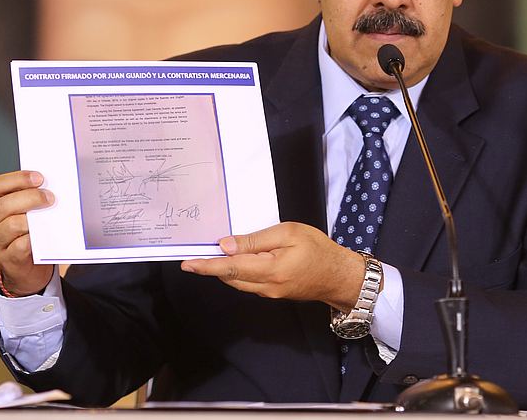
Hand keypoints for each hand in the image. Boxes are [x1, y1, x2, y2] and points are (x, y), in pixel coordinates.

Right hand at [0, 170, 55, 295]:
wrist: (24, 268)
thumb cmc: (24, 232)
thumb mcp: (19, 213)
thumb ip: (27, 198)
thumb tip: (50, 185)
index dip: (17, 179)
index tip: (38, 177)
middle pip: (3, 205)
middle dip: (29, 198)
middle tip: (50, 197)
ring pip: (11, 225)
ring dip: (32, 218)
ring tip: (49, 215)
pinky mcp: (7, 259)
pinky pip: (19, 246)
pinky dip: (33, 238)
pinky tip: (43, 234)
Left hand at [180, 222, 367, 310]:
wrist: (339, 276)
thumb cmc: (318, 249)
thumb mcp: (288, 233)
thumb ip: (256, 240)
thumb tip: (226, 246)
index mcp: (270, 270)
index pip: (230, 268)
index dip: (206, 266)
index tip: (187, 263)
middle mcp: (266, 287)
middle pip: (230, 277)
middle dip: (210, 267)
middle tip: (194, 254)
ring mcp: (269, 293)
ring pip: (238, 281)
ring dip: (223, 270)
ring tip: (211, 255)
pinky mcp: (273, 294)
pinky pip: (248, 283)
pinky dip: (238, 272)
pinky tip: (236, 259)